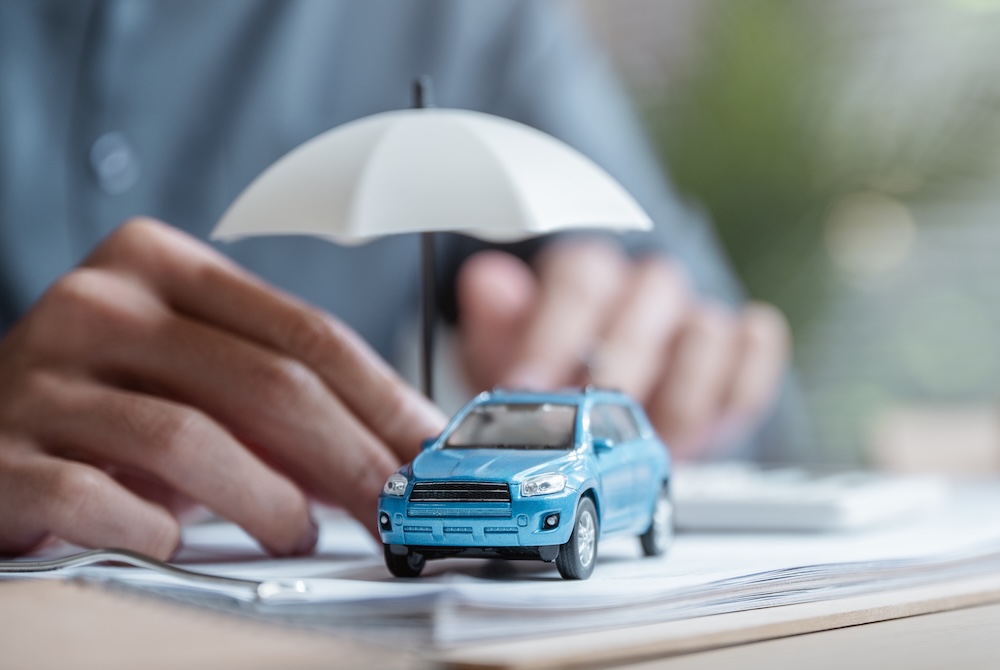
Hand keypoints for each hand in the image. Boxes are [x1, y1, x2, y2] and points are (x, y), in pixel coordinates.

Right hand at [0, 219, 444, 558]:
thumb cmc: (103, 399)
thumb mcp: (191, 373)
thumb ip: (273, 394)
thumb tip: (387, 447)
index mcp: (159, 264)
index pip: (304, 332)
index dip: (380, 398)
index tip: (426, 450)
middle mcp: (100, 303)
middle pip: (267, 382)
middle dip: (349, 457)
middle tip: (391, 509)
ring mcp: (42, 374)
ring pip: (193, 439)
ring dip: (267, 502)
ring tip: (298, 535)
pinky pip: (99, 500)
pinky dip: (157, 532)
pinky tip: (178, 544)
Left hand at [456, 239, 788, 458]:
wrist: (617, 407)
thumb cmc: (561, 384)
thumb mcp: (510, 362)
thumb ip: (497, 328)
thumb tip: (486, 281)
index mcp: (587, 278)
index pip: (579, 277)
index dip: (552, 334)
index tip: (527, 385)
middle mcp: (646, 288)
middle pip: (648, 295)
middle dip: (617, 365)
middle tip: (596, 419)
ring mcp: (698, 315)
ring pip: (708, 326)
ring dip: (681, 390)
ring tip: (658, 438)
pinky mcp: (743, 347)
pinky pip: (758, 346)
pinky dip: (740, 381)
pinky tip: (712, 421)